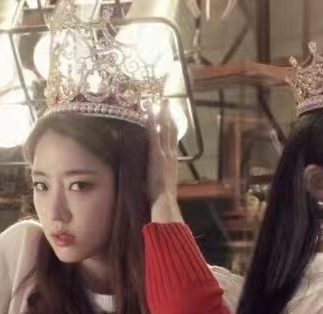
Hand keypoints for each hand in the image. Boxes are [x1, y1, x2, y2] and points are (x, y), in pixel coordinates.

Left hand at [146, 100, 181, 222]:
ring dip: (162, 114)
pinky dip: (151, 122)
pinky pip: (153, 134)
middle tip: (166, 101)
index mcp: (173, 161)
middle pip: (171, 130)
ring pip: (164, 128)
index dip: (172, 126)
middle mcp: (171, 154)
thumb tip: (158, 176)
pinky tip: (149, 112)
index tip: (170, 116)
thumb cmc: (162, 198)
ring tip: (160, 101)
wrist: (165, 202)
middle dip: (169, 115)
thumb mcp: (164, 184)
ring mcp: (164, 153)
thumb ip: (162, 175)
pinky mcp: (156, 154)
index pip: (173, 139)